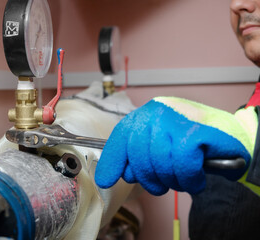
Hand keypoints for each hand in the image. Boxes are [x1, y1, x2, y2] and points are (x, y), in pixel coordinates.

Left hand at [95, 97, 250, 194]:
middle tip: (160, 185)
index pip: (121, 137)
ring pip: (160, 162)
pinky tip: (195, 180)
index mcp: (144, 115)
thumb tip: (119, 174)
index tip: (106, 180)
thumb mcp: (159, 146)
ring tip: (181, 180)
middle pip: (138, 156)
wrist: (228, 135)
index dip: (112, 161)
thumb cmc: (190, 144)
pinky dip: (189, 179)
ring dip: (172, 180)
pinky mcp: (195, 131)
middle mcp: (156, 113)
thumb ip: (138, 155)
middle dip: (149, 178)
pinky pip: (182, 165)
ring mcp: (175, 119)